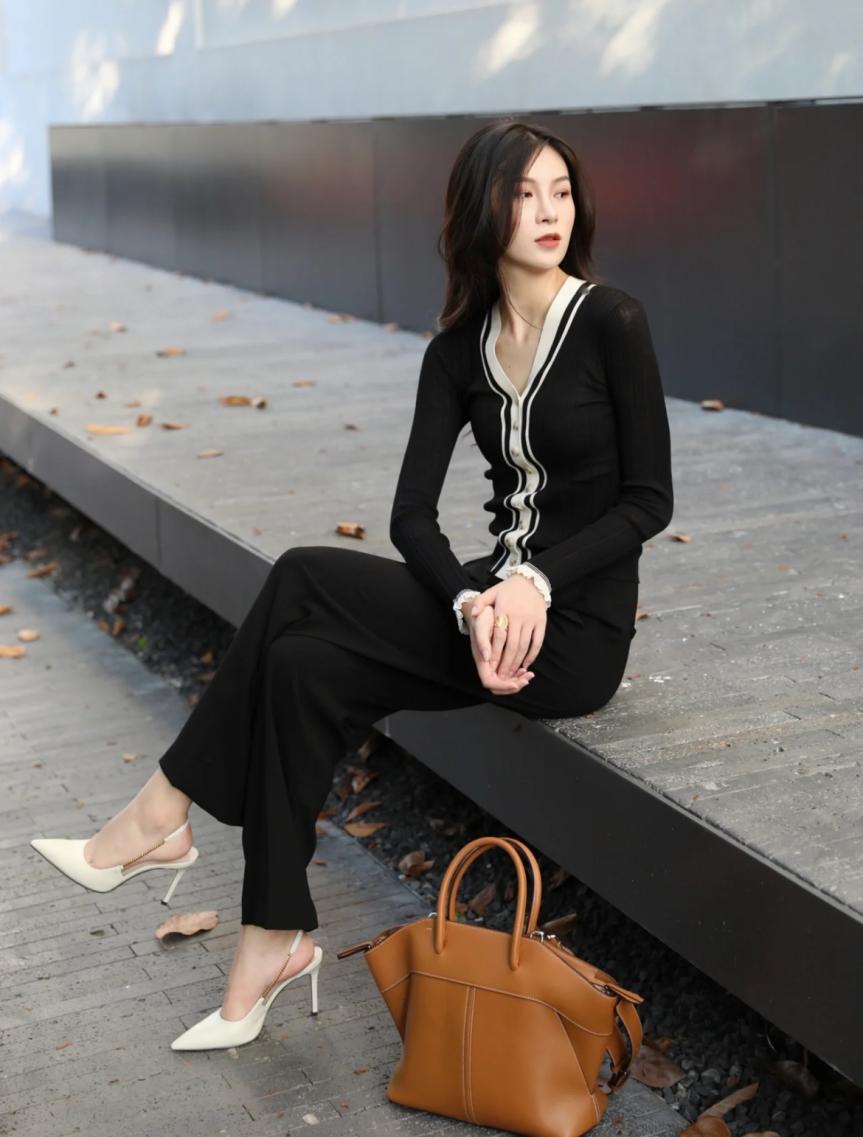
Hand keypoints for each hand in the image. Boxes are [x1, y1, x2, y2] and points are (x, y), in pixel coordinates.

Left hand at [465, 575, 546, 692]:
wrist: (532, 580)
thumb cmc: (509, 588)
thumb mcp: (492, 591)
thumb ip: (481, 602)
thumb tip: (473, 614)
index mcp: (504, 610)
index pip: (499, 637)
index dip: (494, 652)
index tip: (490, 665)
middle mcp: (518, 617)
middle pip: (512, 646)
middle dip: (506, 663)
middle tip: (501, 676)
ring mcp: (531, 620)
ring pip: (524, 646)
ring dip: (518, 662)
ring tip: (512, 674)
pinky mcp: (541, 623)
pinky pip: (537, 642)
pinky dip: (532, 655)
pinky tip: (526, 664)